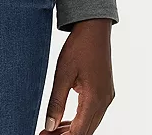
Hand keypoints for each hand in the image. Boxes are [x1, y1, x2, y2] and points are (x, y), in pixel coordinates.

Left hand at [40, 18, 114, 134]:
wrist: (94, 28)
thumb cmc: (79, 47)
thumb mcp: (62, 74)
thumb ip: (56, 102)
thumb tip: (49, 126)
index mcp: (94, 98)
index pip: (79, 132)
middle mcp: (104, 101)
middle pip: (86, 131)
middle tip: (45, 134)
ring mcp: (107, 97)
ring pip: (90, 124)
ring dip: (73, 130)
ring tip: (52, 130)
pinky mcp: (105, 92)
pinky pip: (93, 114)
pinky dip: (80, 120)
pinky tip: (66, 121)